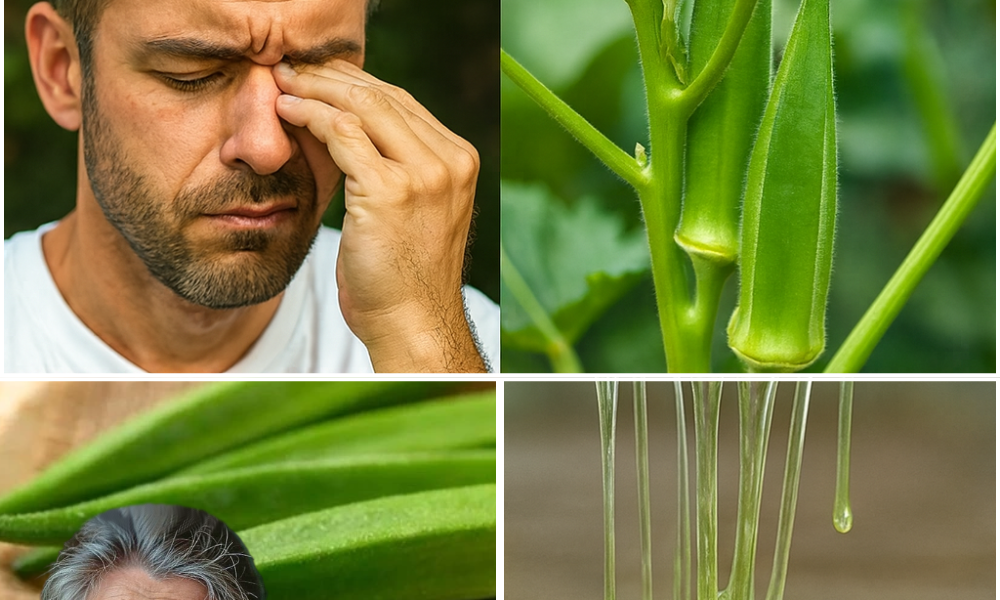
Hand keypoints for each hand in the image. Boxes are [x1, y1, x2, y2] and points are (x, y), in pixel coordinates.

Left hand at [273, 60, 485, 372]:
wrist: (412, 323)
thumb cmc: (404, 276)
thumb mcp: (413, 211)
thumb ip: (398, 167)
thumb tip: (352, 127)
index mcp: (460, 161)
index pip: (403, 103)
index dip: (355, 83)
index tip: (318, 78)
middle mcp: (449, 162)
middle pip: (384, 97)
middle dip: (330, 77)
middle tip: (291, 70)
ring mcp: (424, 174)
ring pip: (363, 106)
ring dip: (315, 89)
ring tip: (281, 83)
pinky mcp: (391, 190)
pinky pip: (344, 134)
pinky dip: (310, 115)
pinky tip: (285, 110)